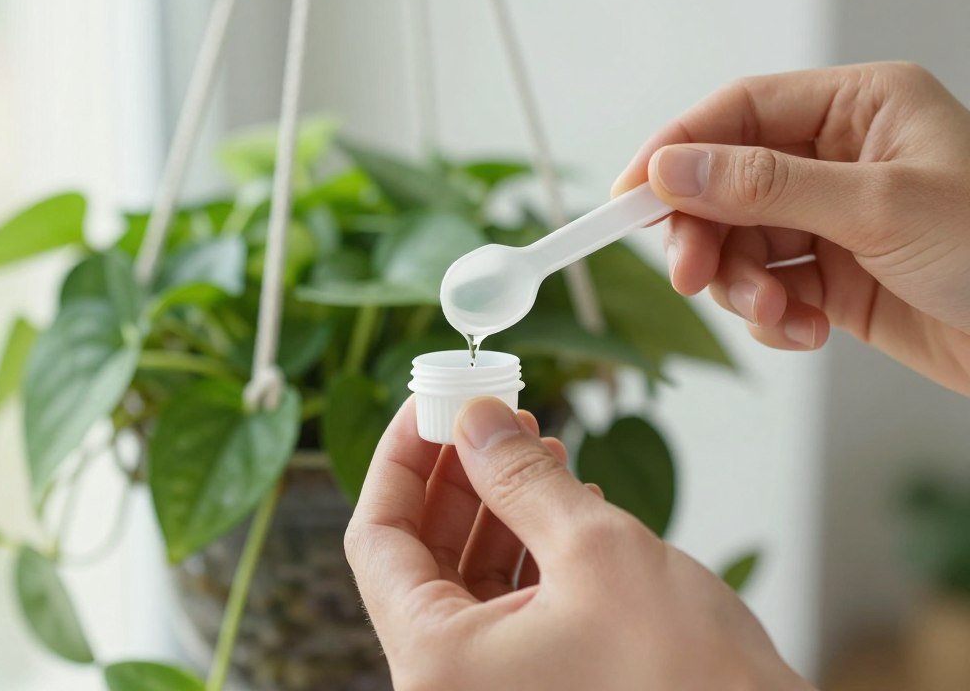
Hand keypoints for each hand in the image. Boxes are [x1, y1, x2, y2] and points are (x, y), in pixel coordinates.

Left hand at [345, 396, 810, 690]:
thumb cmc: (690, 681)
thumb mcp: (595, 550)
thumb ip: (519, 477)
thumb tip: (475, 420)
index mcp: (438, 663)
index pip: (377, 539)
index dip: (399, 460)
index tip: (431, 405)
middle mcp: (452, 684)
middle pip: (422, 554)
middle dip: (457, 474)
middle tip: (486, 413)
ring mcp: (496, 688)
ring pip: (469, 574)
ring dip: (497, 503)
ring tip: (532, 444)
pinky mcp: (540, 685)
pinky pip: (510, 602)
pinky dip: (529, 545)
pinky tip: (562, 497)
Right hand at [613, 62, 969, 395]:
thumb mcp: (880, 208)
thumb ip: (767, 186)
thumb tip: (674, 169)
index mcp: (857, 109)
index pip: (737, 112)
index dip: (676, 151)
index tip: (630, 198)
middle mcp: (837, 158)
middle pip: (725, 184)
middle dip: (706, 235)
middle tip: (694, 276)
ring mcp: (832, 220)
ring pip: (740, 244)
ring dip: (744, 287)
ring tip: (781, 315)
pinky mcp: (832, 277)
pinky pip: (768, 289)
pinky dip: (774, 318)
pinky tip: (811, 330)